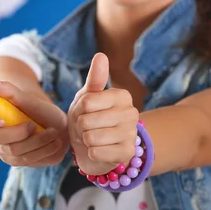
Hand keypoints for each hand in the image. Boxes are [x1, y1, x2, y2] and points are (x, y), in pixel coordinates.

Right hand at [0, 77, 68, 166]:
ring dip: (36, 142)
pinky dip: (43, 150)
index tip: (0, 119)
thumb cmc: (38, 110)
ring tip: (52, 132)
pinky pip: (27, 161)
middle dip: (17, 133)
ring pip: (14, 152)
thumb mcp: (27, 98)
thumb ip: (8, 91)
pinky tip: (54, 142)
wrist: (55, 124)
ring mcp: (2, 151)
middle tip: (33, 124)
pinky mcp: (17, 162)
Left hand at [68, 53, 139, 174]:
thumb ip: (95, 78)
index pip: (87, 101)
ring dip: (85, 140)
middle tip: (86, 127)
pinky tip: (98, 150)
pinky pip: (96, 153)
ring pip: (91, 137)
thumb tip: (101, 55)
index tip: (84, 111)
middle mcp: (131, 113)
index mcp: (122, 96)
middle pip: (86, 120)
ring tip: (91, 138)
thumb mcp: (87, 96)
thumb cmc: (88, 116)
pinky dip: (91, 153)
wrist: (93, 145)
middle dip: (80, 126)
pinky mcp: (127, 153)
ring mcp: (131, 134)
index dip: (78, 109)